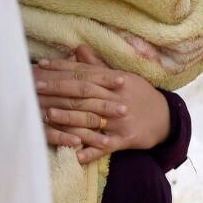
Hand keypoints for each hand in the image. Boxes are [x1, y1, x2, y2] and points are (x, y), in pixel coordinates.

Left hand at [33, 45, 170, 163]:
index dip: (61, 69)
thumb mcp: (122, 76)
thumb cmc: (139, 94)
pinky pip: (106, 146)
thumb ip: (98, 65)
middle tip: (35, 88)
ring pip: (91, 118)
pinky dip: (90, 152)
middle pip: (84, 92)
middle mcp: (117, 97)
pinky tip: (74, 154)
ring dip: (68, 118)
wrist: (166, 118)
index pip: (84, 72)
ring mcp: (121, 120)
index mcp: (116, 80)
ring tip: (48, 115)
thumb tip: (78, 48)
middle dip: (58, 90)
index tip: (40, 67)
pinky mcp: (126, 139)